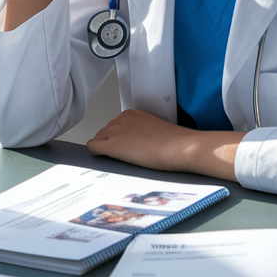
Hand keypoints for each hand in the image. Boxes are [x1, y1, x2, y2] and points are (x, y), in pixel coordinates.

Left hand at [86, 109, 240, 181]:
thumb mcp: (154, 132)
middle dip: (110, 144)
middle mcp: (121, 119)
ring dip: (105, 150)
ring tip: (120, 161)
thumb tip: (138, 145)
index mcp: (132, 114)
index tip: (124, 148)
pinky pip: (94, 148)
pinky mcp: (113, 145)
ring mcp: (116, 131)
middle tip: (123, 157)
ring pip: (99, 140)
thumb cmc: (176, 143)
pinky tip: (107, 161)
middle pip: (104, 132)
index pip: (113, 126)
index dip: (117, 139)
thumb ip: (142, 134)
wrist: (181, 147)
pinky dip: (97, 155)